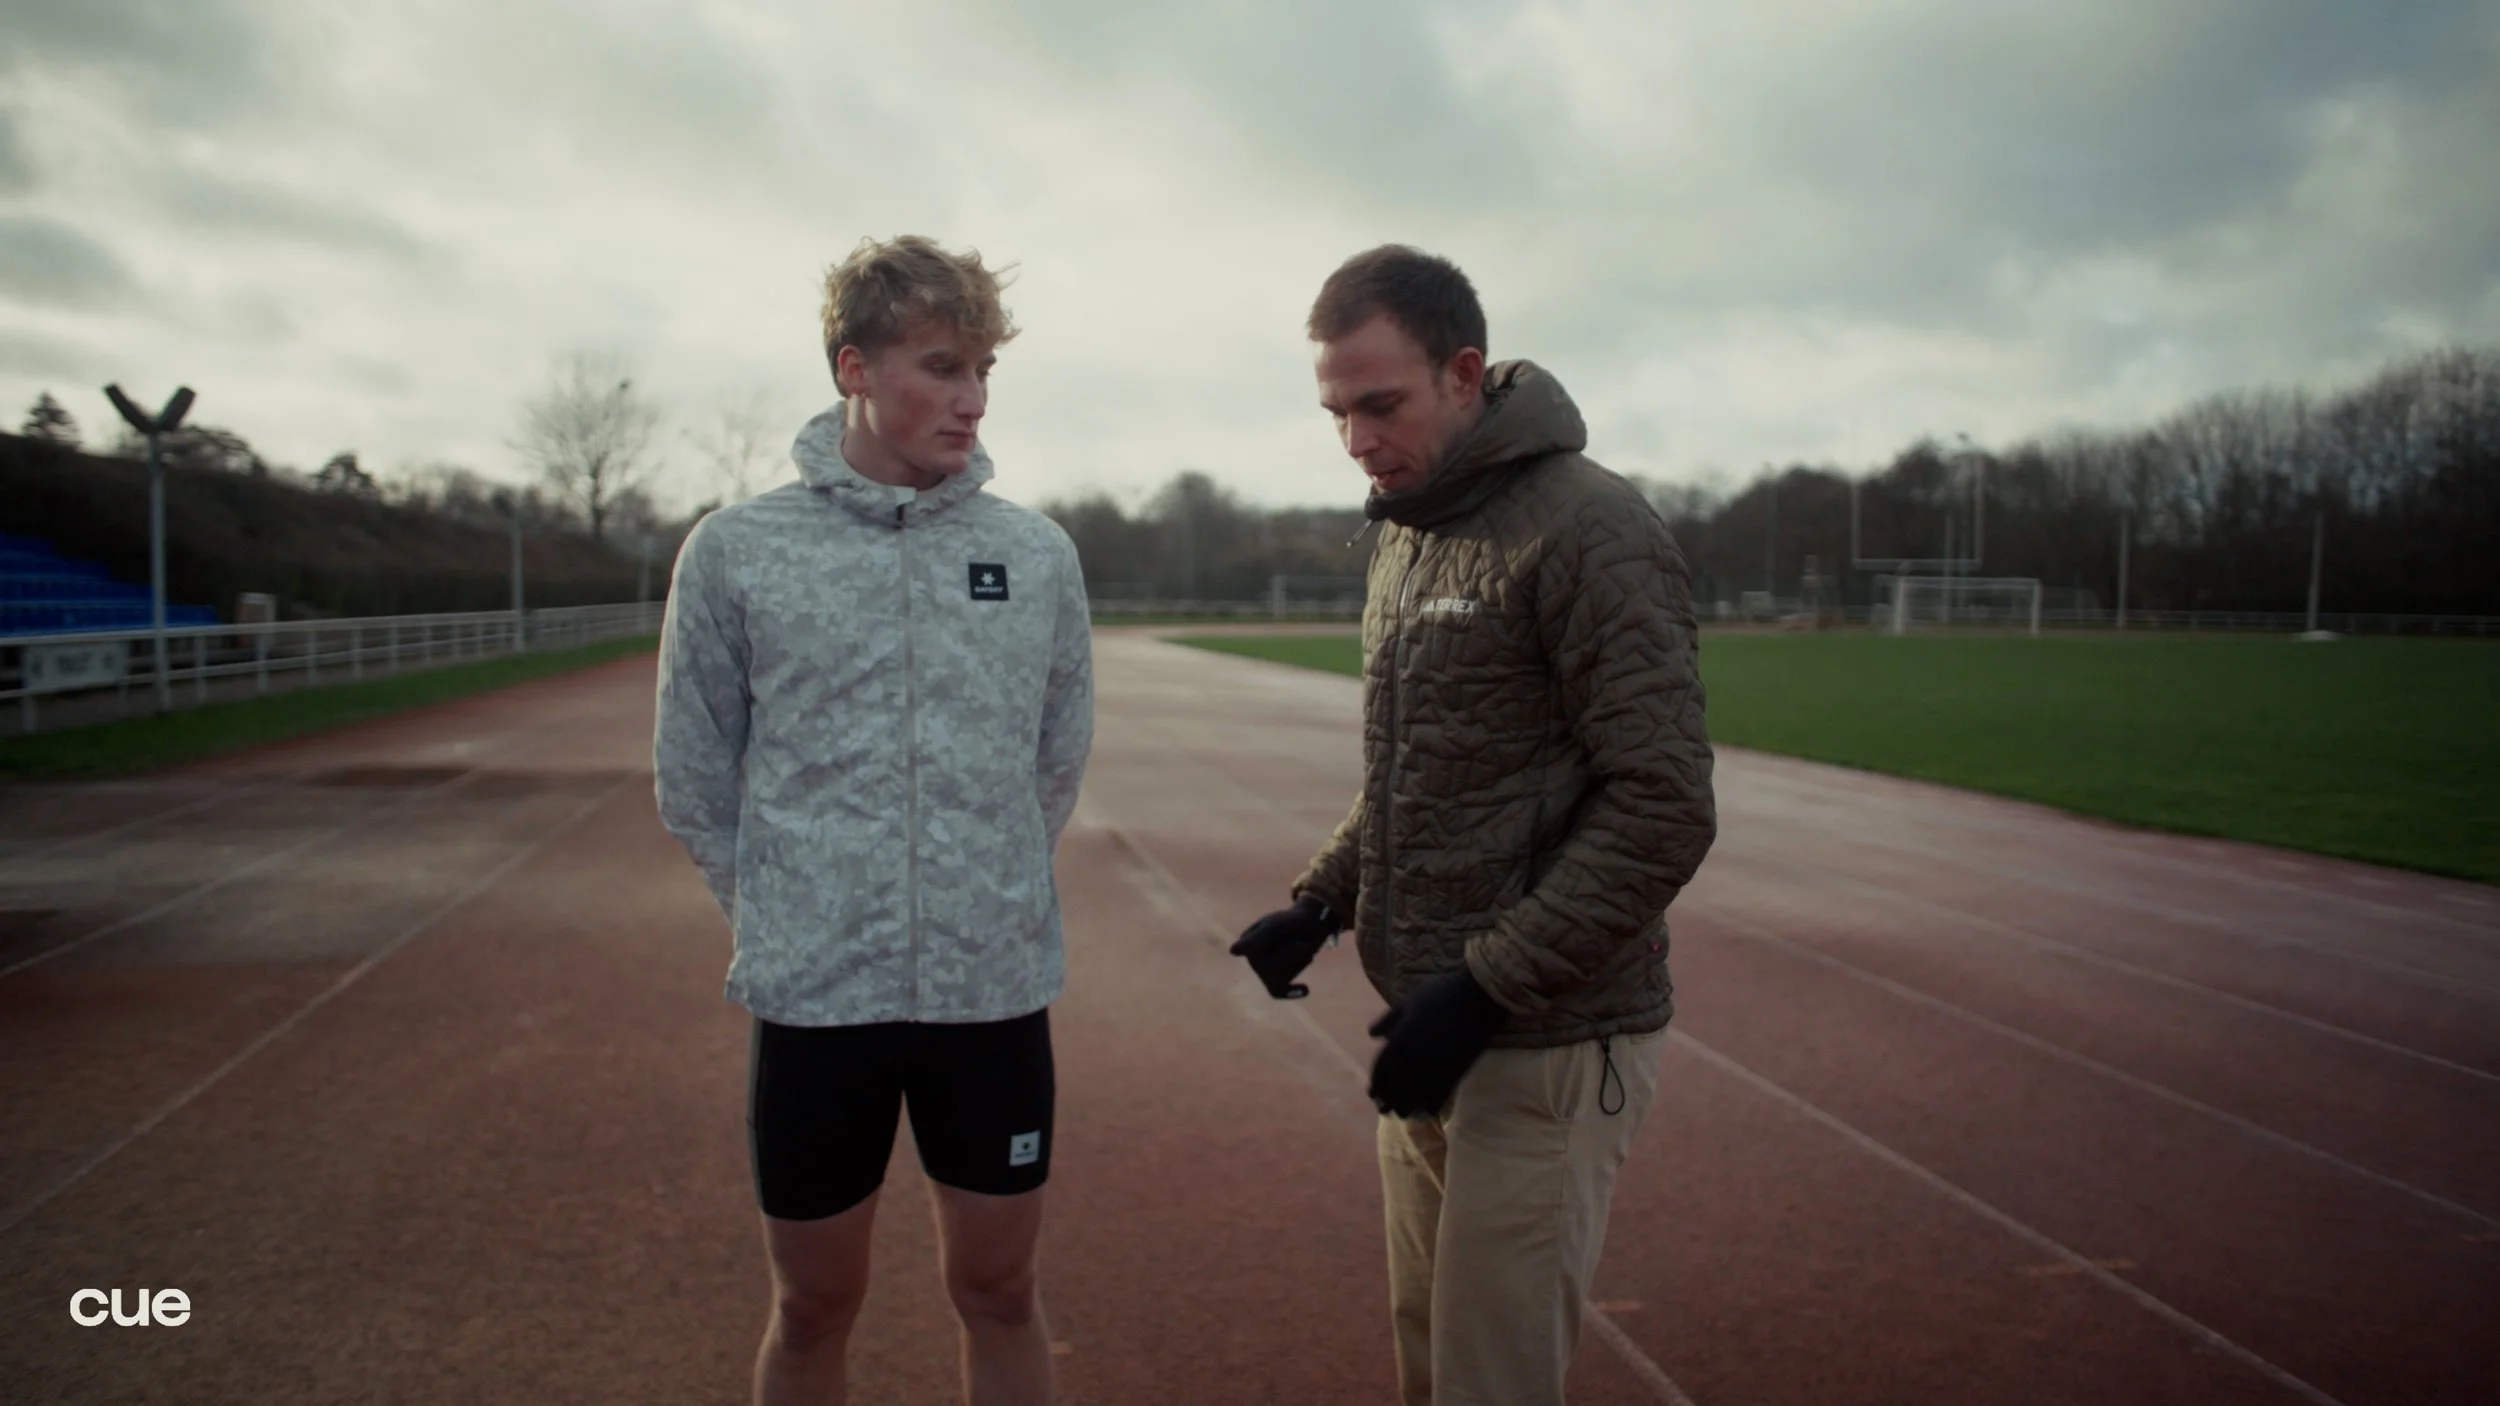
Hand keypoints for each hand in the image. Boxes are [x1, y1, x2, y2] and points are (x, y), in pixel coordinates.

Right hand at [1229, 896, 1338, 998]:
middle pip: (1272, 969)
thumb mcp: (1275, 928)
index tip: (1282, 937)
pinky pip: (1278, 991)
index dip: (1271, 947)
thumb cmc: (1292, 922)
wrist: (1310, 923)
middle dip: (1293, 953)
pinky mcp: (1279, 978)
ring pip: (1282, 977)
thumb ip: (1256, 939)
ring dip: (1299, 961)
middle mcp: (1253, 959)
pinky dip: (1292, 992)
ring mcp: (1265, 970)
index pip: (1256, 954)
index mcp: (1246, 943)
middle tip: (1299, 939)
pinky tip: (1305, 988)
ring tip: (1302, 945)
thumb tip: (1232, 951)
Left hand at [1367, 968, 1507, 1117]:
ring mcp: (1433, 1070)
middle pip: (1393, 1090)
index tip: (1373, 1093)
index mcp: (1397, 1042)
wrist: (1478, 997)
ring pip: (1412, 1099)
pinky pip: (1436, 1100)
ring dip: (1405, 1107)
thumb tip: (1372, 1035)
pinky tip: (1426, 1110)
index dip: (1376, 1084)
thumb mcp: (1408, 1002)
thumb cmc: (1441, 993)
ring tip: (1402, 1112)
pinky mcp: (1454, 1075)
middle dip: (1387, 1100)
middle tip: (1383, 1108)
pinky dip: (1428, 1107)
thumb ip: (1388, 1021)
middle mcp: (1411, 1061)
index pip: (1380, 1072)